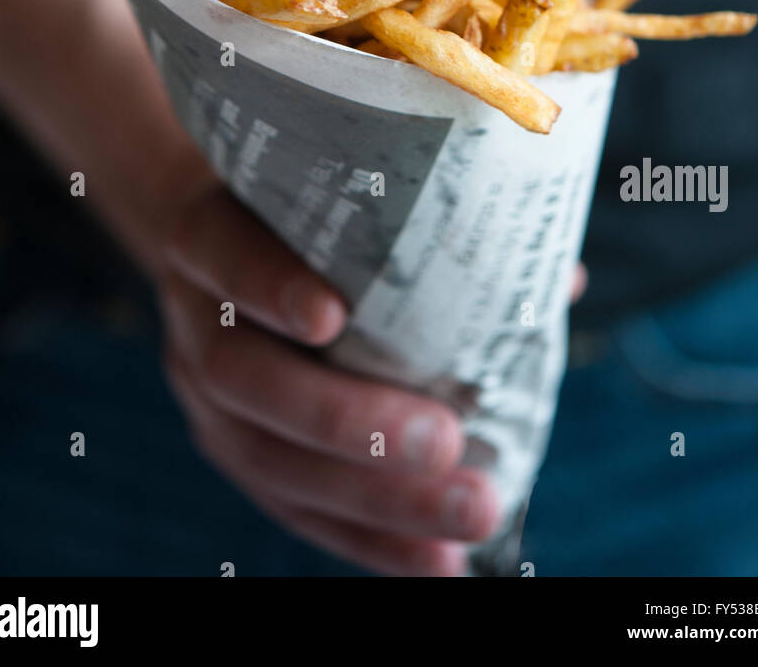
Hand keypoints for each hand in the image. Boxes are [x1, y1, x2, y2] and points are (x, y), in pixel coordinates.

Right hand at [159, 185, 499, 576]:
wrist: (221, 243)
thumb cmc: (306, 211)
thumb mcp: (340, 195)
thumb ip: (431, 219)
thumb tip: (560, 278)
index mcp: (211, 234)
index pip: (222, 251)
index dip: (268, 285)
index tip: (332, 316)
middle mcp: (196, 319)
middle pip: (247, 378)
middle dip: (346, 420)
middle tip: (444, 440)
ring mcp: (204, 396)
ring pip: (270, 460)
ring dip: (375, 500)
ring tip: (470, 511)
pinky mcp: (235, 453)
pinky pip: (295, 509)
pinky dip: (370, 543)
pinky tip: (440, 563)